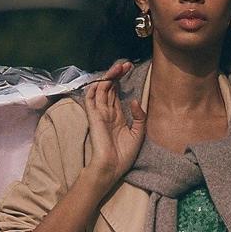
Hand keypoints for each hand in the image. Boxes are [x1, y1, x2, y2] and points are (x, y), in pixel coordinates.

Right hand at [83, 60, 146, 191]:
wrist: (112, 167)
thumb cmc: (124, 155)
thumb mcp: (138, 133)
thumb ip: (139, 116)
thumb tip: (133, 99)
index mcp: (117, 116)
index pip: (116, 92)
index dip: (121, 79)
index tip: (130, 68)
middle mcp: (107, 112)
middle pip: (109, 87)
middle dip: (117, 74)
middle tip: (126, 64)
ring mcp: (100, 113)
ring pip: (101, 89)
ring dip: (109, 76)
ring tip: (120, 67)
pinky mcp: (94, 117)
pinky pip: (90, 98)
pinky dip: (95, 87)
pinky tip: (104, 79)